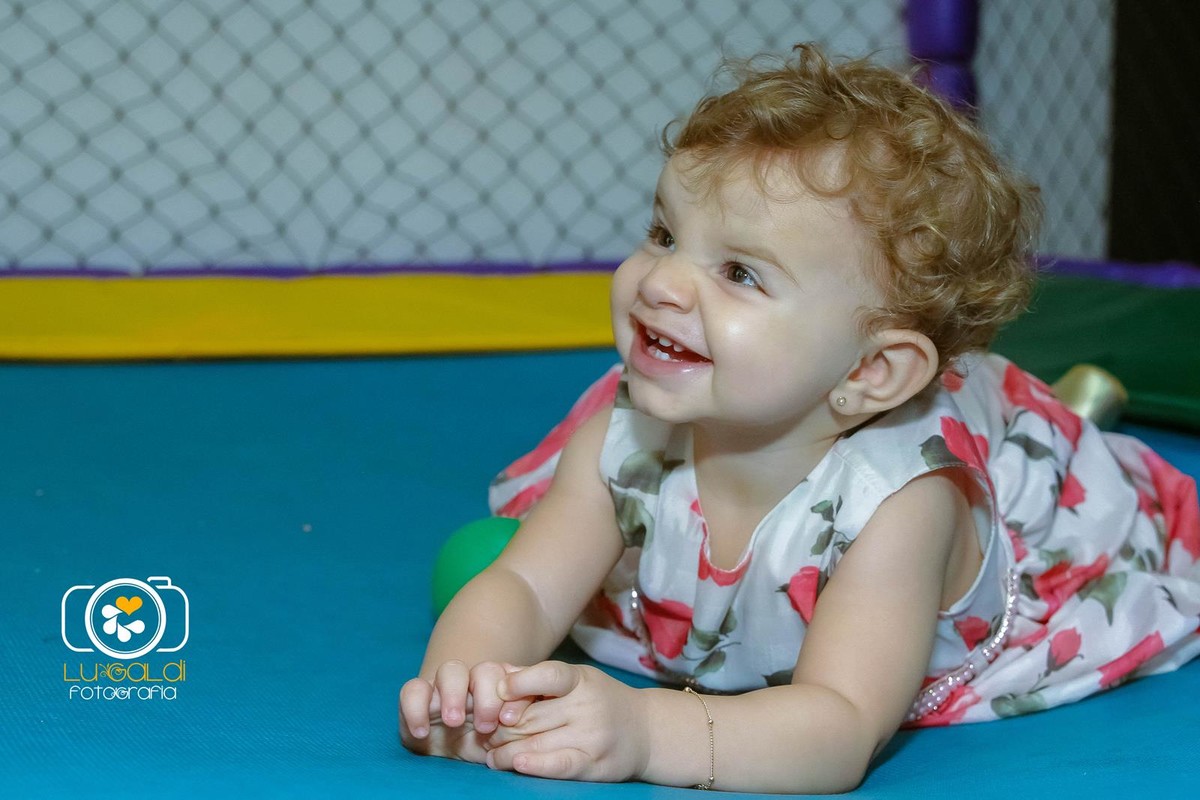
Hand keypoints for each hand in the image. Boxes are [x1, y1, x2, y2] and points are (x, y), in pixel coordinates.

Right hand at [399, 660, 533, 760]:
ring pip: (451, 670)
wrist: (456, 749)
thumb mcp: (511, 738)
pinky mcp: (419, 696)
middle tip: (487, 726)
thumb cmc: (492, 743)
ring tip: (454, 722)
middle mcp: (476, 681)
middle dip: (487, 696)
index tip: (510, 719)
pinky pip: (412, 690)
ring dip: (454, 694)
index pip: (515, 677)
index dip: (516, 691)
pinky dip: (415, 707)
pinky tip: (422, 730)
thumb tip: (534, 714)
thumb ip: (522, 723)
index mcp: (504, 686)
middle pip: (485, 670)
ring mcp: (447, 686)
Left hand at [485, 661, 649, 781]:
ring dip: (506, 752)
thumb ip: (536, 677)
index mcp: (580, 679)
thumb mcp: (576, 679)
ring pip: (537, 744)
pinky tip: (516, 763)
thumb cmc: (599, 700)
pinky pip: (558, 765)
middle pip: (531, 717)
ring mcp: (593, 736)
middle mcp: (588, 706)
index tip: (498, 692)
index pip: (548, 676)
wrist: (646, 731)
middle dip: (500, 727)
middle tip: (484, 734)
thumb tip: (495, 674)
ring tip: (491, 755)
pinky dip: (533, 765)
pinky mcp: (595, 764)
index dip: (519, 683)